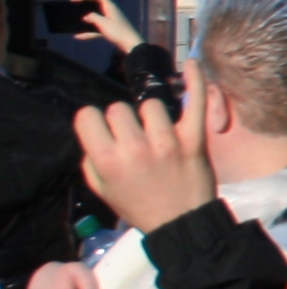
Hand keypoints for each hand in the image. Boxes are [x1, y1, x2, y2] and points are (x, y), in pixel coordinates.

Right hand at [64, 0, 142, 53]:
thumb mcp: (103, 24)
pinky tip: (78, 37)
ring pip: (95, 17)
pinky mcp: (110, 29)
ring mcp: (110, 20)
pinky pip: (96, 28)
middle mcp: (111, 11)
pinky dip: (88, 32)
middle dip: (83, 5)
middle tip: (72, 8)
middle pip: (95, 4)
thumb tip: (85, 16)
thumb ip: (93, 17)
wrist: (132, 46)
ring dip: (85, 19)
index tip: (74, 0)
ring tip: (73, 21)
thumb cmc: (119, 32)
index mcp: (110, 7)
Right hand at [74, 95, 217, 234]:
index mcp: (107, 160)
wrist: (181, 223)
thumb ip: (91, 158)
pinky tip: (190, 65)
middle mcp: (135, 147)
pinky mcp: (193, 138)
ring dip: (150, 115)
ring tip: (156, 132)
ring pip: (150, 104)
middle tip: (132, 137)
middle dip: (121, 120)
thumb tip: (92, 131)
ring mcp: (166, 140)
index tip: (102, 130)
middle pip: (118, 109)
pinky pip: (194, 101)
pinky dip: (195, 81)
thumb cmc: (139, 206)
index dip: (94, 122)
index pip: (89, 116)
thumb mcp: (102, 189)